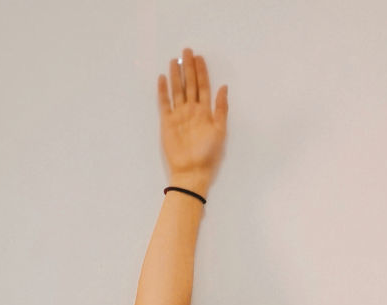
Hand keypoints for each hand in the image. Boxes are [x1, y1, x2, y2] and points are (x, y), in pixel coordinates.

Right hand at [158, 48, 227, 192]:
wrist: (191, 172)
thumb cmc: (208, 154)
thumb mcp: (220, 130)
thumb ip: (221, 108)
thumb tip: (224, 87)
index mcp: (205, 112)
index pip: (203, 87)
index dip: (202, 72)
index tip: (200, 57)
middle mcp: (192, 111)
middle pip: (190, 84)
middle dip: (189, 68)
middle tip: (187, 51)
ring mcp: (179, 116)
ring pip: (177, 90)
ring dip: (176, 75)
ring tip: (175, 60)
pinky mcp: (167, 123)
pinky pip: (164, 103)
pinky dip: (163, 91)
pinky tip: (162, 78)